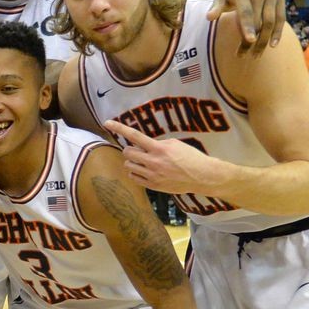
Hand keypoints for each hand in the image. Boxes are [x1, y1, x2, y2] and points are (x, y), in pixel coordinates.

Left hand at [104, 120, 226, 195]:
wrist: (202, 176)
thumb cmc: (190, 157)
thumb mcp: (174, 144)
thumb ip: (157, 144)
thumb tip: (144, 145)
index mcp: (158, 148)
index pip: (134, 135)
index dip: (119, 128)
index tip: (106, 123)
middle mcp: (152, 161)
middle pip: (127, 152)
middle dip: (131, 150)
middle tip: (139, 151)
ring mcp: (151, 175)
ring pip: (128, 166)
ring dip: (132, 162)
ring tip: (143, 162)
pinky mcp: (152, 185)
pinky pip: (133, 178)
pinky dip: (136, 173)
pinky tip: (144, 171)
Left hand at [207, 0, 284, 54]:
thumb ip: (216, 7)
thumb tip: (208, 17)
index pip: (246, 12)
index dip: (248, 26)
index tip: (249, 40)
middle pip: (258, 21)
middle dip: (251, 40)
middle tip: (243, 56)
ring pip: (270, 22)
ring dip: (264, 40)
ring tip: (255, 55)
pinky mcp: (280, 0)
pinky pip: (281, 19)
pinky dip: (278, 33)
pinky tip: (272, 45)